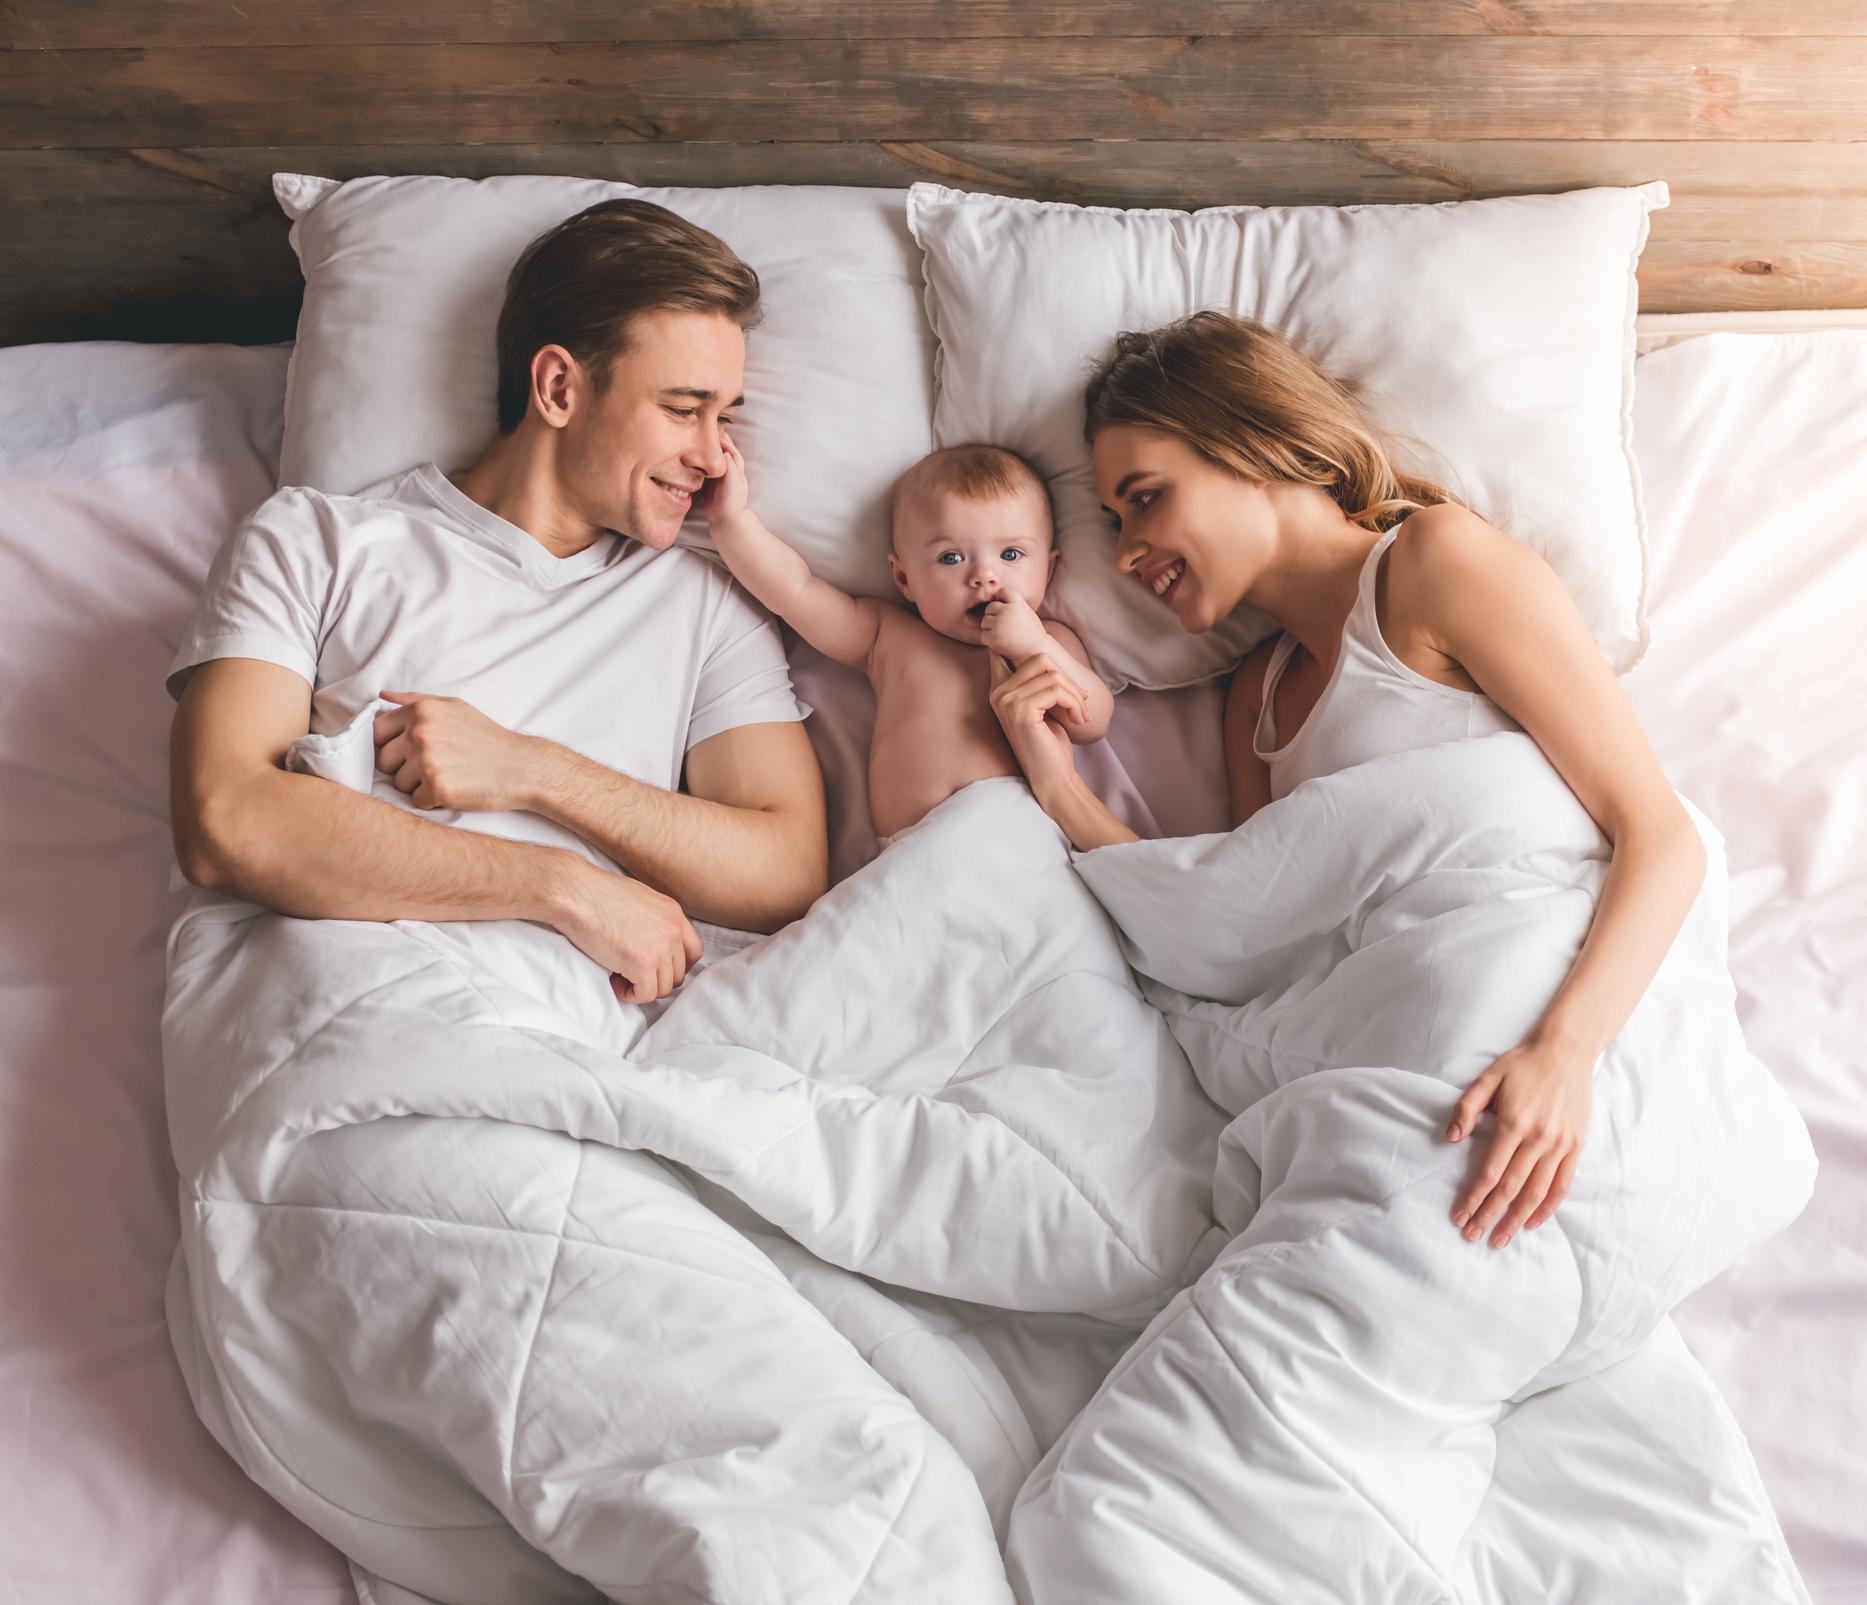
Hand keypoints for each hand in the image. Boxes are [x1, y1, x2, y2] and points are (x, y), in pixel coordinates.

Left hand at [373, 692, 541, 812]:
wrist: (522, 767)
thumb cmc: (488, 738)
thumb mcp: (455, 707)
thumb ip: (416, 700)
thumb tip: (382, 695)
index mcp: (421, 711)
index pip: (378, 732)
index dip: (392, 745)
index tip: (411, 751)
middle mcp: (420, 733)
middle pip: (384, 760)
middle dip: (404, 767)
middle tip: (435, 766)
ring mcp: (428, 761)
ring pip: (398, 783)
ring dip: (418, 785)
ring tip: (447, 776)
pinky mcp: (437, 788)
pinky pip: (416, 801)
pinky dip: (432, 800)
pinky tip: (454, 789)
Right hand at [548, 863, 704, 1004]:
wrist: (577, 893)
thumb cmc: (597, 893)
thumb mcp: (639, 898)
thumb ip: (654, 919)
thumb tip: (649, 940)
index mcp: (674, 913)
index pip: (694, 951)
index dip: (677, 966)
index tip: (658, 969)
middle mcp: (673, 930)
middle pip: (679, 973)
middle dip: (656, 978)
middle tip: (632, 973)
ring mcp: (661, 948)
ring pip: (664, 987)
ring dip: (642, 987)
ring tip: (620, 976)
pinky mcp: (643, 964)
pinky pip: (646, 994)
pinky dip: (631, 995)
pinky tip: (615, 982)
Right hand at [695, 424, 749, 524]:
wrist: (725, 519)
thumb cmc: (731, 500)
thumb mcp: (733, 480)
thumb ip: (729, 465)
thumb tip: (726, 451)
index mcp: (736, 470)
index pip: (731, 451)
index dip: (725, 441)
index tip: (717, 432)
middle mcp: (728, 473)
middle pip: (722, 454)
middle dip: (716, 444)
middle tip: (706, 434)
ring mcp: (719, 479)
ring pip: (713, 462)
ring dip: (708, 453)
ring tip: (699, 443)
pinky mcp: (709, 486)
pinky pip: (705, 472)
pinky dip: (701, 465)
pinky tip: (694, 460)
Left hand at [979, 592, 1054, 666]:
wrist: (1035, 651)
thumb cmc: (1030, 632)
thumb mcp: (1025, 611)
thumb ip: (1011, 604)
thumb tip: (992, 598)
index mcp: (1017, 603)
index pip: (1002, 591)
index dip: (1001, 598)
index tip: (1005, 608)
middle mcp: (1007, 611)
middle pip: (989, 608)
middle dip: (994, 616)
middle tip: (1005, 626)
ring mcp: (999, 624)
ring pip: (984, 621)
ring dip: (990, 628)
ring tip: (1004, 634)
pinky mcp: (992, 637)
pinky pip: (982, 635)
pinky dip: (988, 639)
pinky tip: (1000, 641)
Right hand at [988, 650, 1084, 802]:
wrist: (1052, 777)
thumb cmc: (1049, 742)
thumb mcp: (1042, 704)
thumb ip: (1038, 680)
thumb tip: (1047, 652)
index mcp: (999, 689)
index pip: (1006, 650)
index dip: (1030, 648)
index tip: (1053, 670)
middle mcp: (998, 693)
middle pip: (1040, 659)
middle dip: (1067, 678)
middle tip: (1079, 701)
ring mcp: (1007, 701)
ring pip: (1053, 675)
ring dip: (1075, 695)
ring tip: (1080, 714)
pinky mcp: (1022, 711)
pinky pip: (1056, 690)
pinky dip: (1074, 703)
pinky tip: (1078, 719)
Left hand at [1447, 1034, 1591, 1247]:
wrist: (1566, 1051)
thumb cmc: (1522, 1064)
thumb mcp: (1488, 1078)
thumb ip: (1467, 1108)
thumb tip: (1451, 1138)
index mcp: (1514, 1124)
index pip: (1489, 1172)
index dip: (1473, 1198)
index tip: (1459, 1216)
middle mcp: (1538, 1139)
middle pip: (1510, 1188)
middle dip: (1490, 1215)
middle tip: (1473, 1236)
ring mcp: (1560, 1145)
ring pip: (1536, 1192)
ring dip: (1517, 1219)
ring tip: (1500, 1239)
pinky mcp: (1575, 1147)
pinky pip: (1562, 1184)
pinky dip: (1547, 1206)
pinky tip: (1532, 1221)